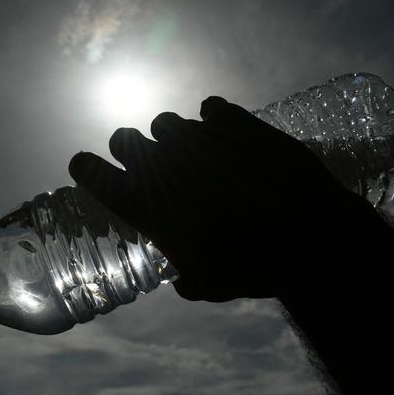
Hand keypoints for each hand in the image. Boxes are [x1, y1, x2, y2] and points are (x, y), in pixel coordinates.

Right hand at [69, 96, 361, 301]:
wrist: (307, 235)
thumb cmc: (248, 267)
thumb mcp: (210, 286)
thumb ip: (187, 280)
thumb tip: (182, 282)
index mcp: (144, 203)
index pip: (91, 172)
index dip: (86, 168)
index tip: (87, 167)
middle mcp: (160, 163)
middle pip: (123, 138)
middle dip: (129, 148)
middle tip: (148, 162)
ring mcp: (196, 136)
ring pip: (165, 121)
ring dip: (172, 136)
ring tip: (195, 153)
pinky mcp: (233, 121)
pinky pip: (210, 109)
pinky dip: (214, 120)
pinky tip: (227, 135)